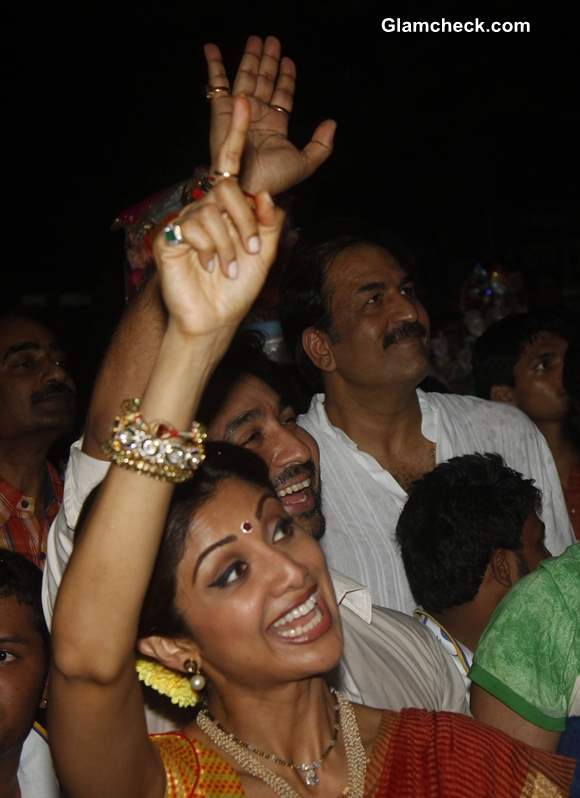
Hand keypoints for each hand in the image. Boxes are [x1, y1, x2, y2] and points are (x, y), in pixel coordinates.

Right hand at [153, 96, 284, 338]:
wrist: (216, 319)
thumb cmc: (238, 289)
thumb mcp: (264, 253)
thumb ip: (268, 223)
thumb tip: (266, 194)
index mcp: (227, 210)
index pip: (230, 168)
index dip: (236, 135)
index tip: (243, 103)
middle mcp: (205, 210)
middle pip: (226, 190)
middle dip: (246, 221)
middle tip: (252, 251)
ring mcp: (185, 222)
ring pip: (212, 210)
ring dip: (230, 242)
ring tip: (230, 267)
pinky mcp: (168, 237)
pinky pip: (193, 225)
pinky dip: (210, 248)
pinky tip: (210, 266)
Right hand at [205, 36, 335, 195]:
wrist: (248, 184)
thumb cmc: (274, 178)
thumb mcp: (306, 163)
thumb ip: (321, 145)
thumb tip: (331, 123)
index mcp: (275, 125)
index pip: (282, 95)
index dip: (286, 77)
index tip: (288, 60)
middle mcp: (257, 114)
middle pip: (265, 81)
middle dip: (269, 61)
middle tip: (272, 41)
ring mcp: (239, 110)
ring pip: (246, 76)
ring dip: (250, 57)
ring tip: (256, 39)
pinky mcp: (222, 110)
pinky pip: (217, 83)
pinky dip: (214, 65)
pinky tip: (212, 48)